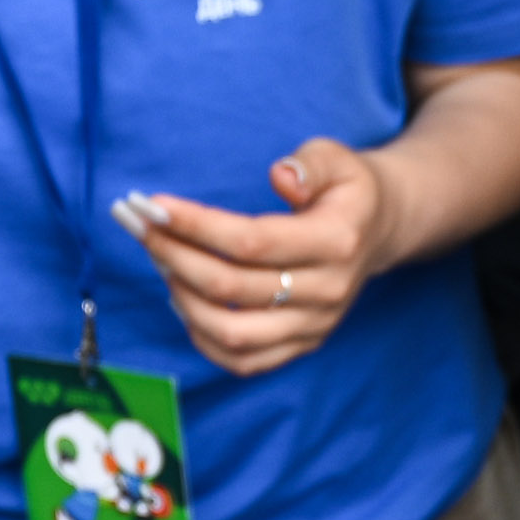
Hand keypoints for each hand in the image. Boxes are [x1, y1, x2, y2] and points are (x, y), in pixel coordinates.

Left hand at [113, 139, 385, 377]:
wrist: (377, 232)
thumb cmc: (344, 189)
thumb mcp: (337, 158)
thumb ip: (310, 164)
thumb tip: (280, 177)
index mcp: (337, 241)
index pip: (253, 242)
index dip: (197, 226)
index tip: (154, 206)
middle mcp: (328, 290)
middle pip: (232, 288)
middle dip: (175, 256)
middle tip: (142, 228)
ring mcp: (315, 325)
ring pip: (232, 333)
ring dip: (183, 298)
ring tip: (162, 261)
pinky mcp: (302, 345)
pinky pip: (243, 361)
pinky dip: (202, 337)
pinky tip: (183, 299)